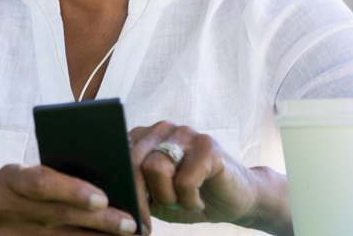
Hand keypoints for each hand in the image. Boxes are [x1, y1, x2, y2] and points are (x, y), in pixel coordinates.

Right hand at [0, 163, 140, 234]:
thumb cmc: (9, 191)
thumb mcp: (18, 175)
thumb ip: (50, 176)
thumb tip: (102, 176)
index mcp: (11, 179)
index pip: (41, 183)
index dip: (71, 190)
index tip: (102, 197)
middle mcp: (12, 208)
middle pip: (59, 216)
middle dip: (97, 221)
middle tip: (129, 222)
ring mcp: (18, 233)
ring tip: (128, 235)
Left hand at [130, 122, 273, 229]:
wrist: (238, 199)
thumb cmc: (191, 197)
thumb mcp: (156, 198)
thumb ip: (136, 191)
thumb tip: (114, 199)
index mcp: (145, 137)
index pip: (119, 157)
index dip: (121, 188)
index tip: (125, 216)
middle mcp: (163, 128)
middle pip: (134, 161)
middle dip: (140, 198)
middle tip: (148, 224)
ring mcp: (186, 133)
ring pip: (156, 168)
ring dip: (168, 198)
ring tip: (182, 202)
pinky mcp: (207, 145)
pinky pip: (184, 180)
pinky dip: (189, 200)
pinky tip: (199, 201)